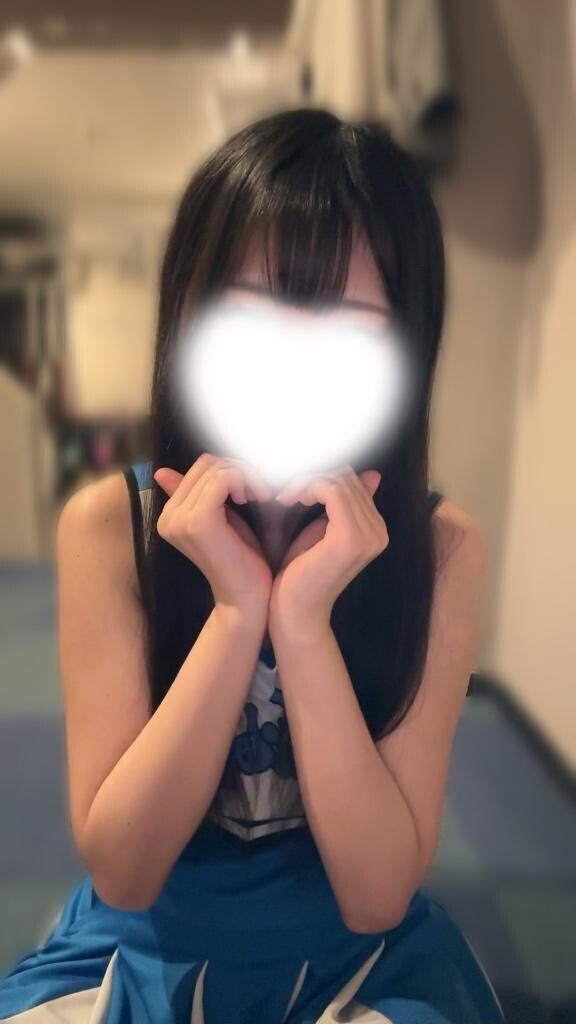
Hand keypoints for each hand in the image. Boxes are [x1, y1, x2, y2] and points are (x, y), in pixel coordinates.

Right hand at [153, 454, 274, 614]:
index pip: (199, 467)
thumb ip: (202, 494)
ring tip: (259, 496)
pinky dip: (246, 481)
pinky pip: (224, 478)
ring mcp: (180, 518)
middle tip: (258, 491)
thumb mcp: (222, 519)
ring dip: (246, 475)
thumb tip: (165, 471)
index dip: (230, 470)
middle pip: (207, 463)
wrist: (247, 598)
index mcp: (169, 515)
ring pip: (217, 468)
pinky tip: (256, 498)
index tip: (250, 489)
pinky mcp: (198, 521)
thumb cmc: (242, 560)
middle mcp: (167, 516)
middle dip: (239, 470)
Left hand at [268, 465, 387, 635]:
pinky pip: (331, 491)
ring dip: (304, 481)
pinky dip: (305, 487)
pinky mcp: (350, 538)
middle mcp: (380, 531)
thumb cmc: (300, 573)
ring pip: (338, 481)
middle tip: (285, 491)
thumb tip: (368, 474)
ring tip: (284, 497)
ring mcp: (369, 535)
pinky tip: (286, 500)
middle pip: (348, 478)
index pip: (354, 481)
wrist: (294, 612)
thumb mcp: (320, 529)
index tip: (294, 490)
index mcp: (376, 529)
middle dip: (312, 476)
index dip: (320, 477)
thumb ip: (337, 504)